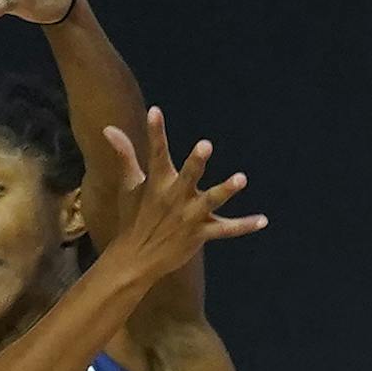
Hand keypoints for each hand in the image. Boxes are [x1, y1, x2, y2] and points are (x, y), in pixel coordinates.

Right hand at [99, 107, 265, 287]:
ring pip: (211, 202)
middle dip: (196, 162)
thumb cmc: (134, 217)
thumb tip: (108, 129)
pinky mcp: (200, 234)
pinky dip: (244, 225)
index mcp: (158, 183)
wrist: (137, 259)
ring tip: (241, 178)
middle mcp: (175, 198)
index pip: (156, 153)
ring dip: (225, 190)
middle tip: (205, 145)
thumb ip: (124, 155)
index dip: (155, 132)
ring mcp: (189, 217)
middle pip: (188, 176)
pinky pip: (226, 230)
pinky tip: (263, 220)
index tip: (155, 111)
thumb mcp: (129, 185)